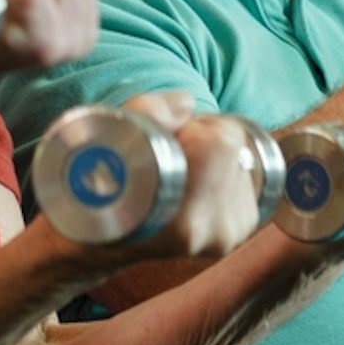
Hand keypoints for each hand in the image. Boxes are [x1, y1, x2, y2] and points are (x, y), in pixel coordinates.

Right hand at [108, 91, 263, 262]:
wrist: (97, 241)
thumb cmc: (99, 189)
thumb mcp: (110, 141)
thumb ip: (148, 112)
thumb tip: (188, 103)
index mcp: (187, 224)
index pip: (218, 145)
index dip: (191, 129)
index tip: (164, 139)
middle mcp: (216, 234)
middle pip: (233, 146)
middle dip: (202, 136)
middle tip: (167, 150)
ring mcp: (231, 233)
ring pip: (241, 156)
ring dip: (212, 151)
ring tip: (176, 168)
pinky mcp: (241, 227)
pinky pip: (246, 172)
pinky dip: (222, 164)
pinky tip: (193, 177)